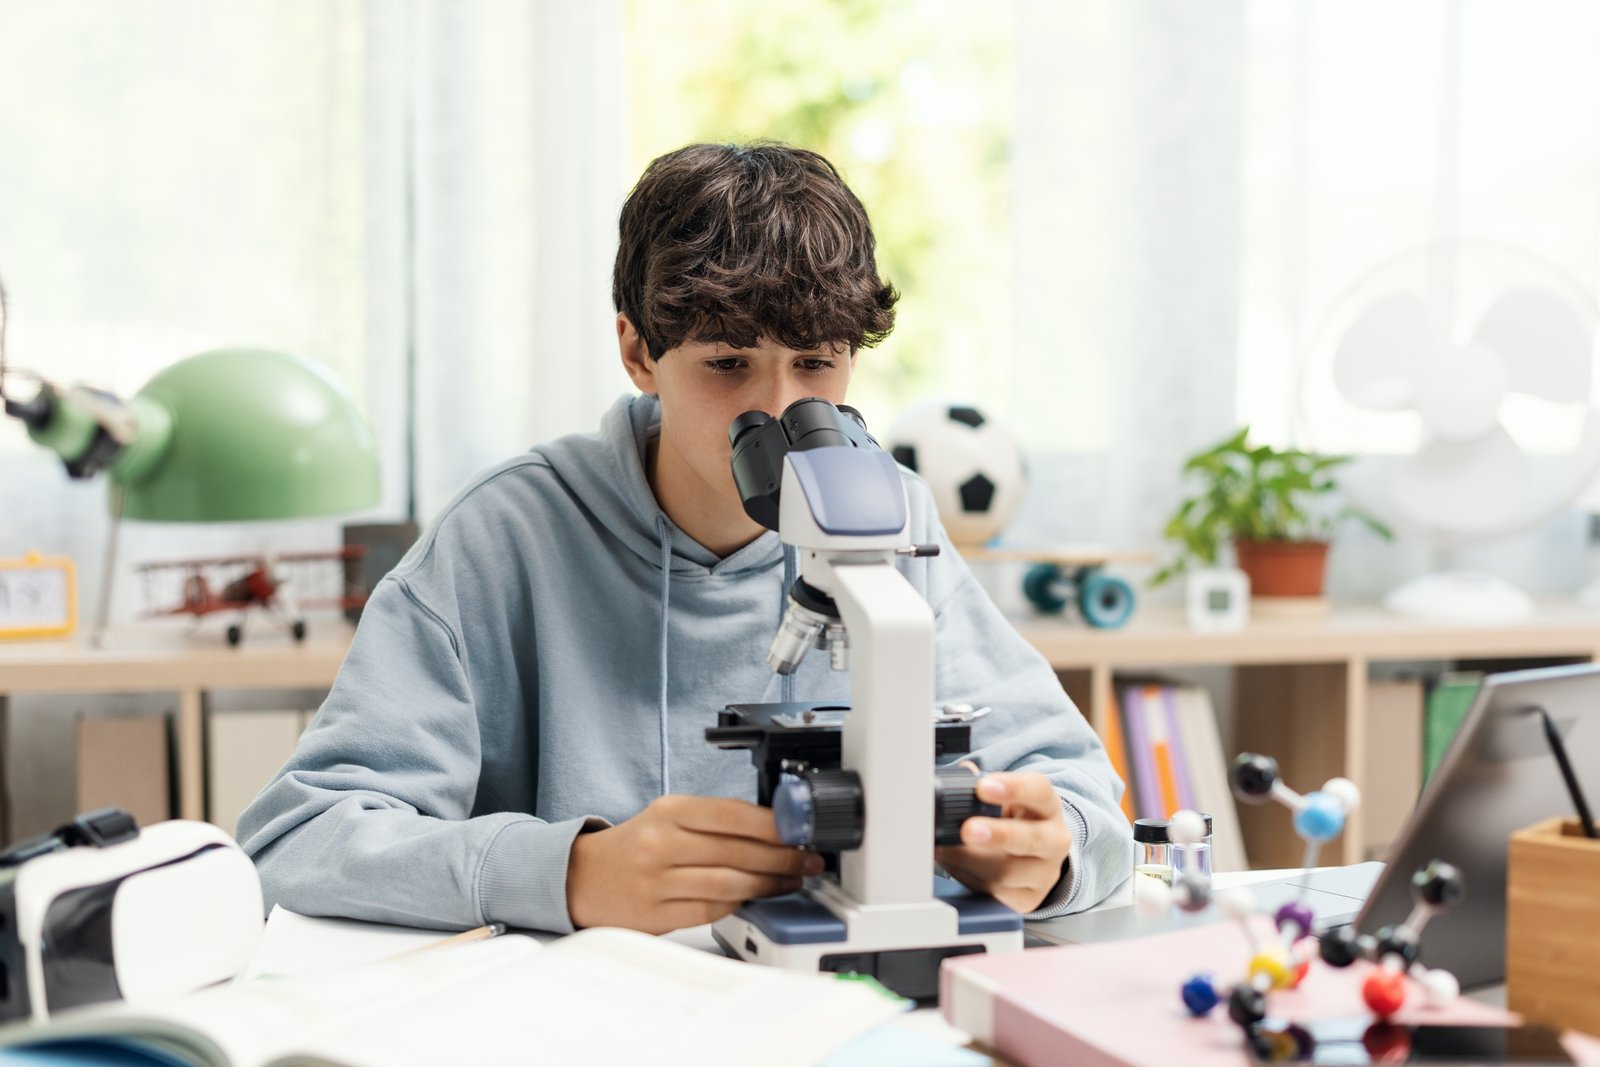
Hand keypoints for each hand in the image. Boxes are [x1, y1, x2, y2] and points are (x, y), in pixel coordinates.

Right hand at [566, 794, 821, 933]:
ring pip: (730, 884)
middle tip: (808, 859)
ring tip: (791, 881)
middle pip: (738, 852)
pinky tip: (756, 899)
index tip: (801, 830)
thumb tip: (775, 828)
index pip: (733, 814)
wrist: (582, 878)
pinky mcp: (656, 916)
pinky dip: (739, 905)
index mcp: (670, 811)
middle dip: (782, 857)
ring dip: (769, 884)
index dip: (775, 825)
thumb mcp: (669, 816)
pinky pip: (711, 910)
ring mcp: (658, 882)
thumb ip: (714, 820)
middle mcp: (662, 844)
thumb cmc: (637, 845)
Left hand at [935, 770, 1072, 913]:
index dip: (1012, 788)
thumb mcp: (1003, 799)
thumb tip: (964, 773)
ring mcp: (1045, 873)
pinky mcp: (1029, 899)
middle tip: (968, 830)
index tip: (983, 787)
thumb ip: (981, 785)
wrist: (1033, 857)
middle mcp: (1054, 839)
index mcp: (1047, 805)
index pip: (1038, 791)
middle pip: (1032, 838)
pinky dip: (969, 880)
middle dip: (998, 834)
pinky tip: (955, 866)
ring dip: (971, 861)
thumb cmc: (1012, 821)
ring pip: (1009, 872)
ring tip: (945, 849)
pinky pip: (997, 894)